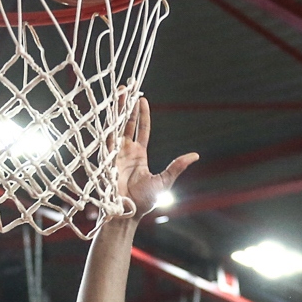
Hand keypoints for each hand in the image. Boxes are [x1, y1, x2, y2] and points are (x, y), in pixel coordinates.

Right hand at [112, 99, 197, 219]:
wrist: (126, 213)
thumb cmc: (143, 202)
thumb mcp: (164, 181)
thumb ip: (176, 166)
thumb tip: (195, 155)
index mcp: (138, 155)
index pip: (141, 129)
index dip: (141, 114)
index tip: (142, 98)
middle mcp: (125, 152)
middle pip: (127, 123)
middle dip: (127, 105)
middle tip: (127, 87)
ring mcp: (115, 154)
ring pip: (116, 126)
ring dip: (117, 109)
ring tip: (119, 91)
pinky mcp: (106, 158)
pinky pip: (107, 137)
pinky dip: (107, 123)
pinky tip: (108, 110)